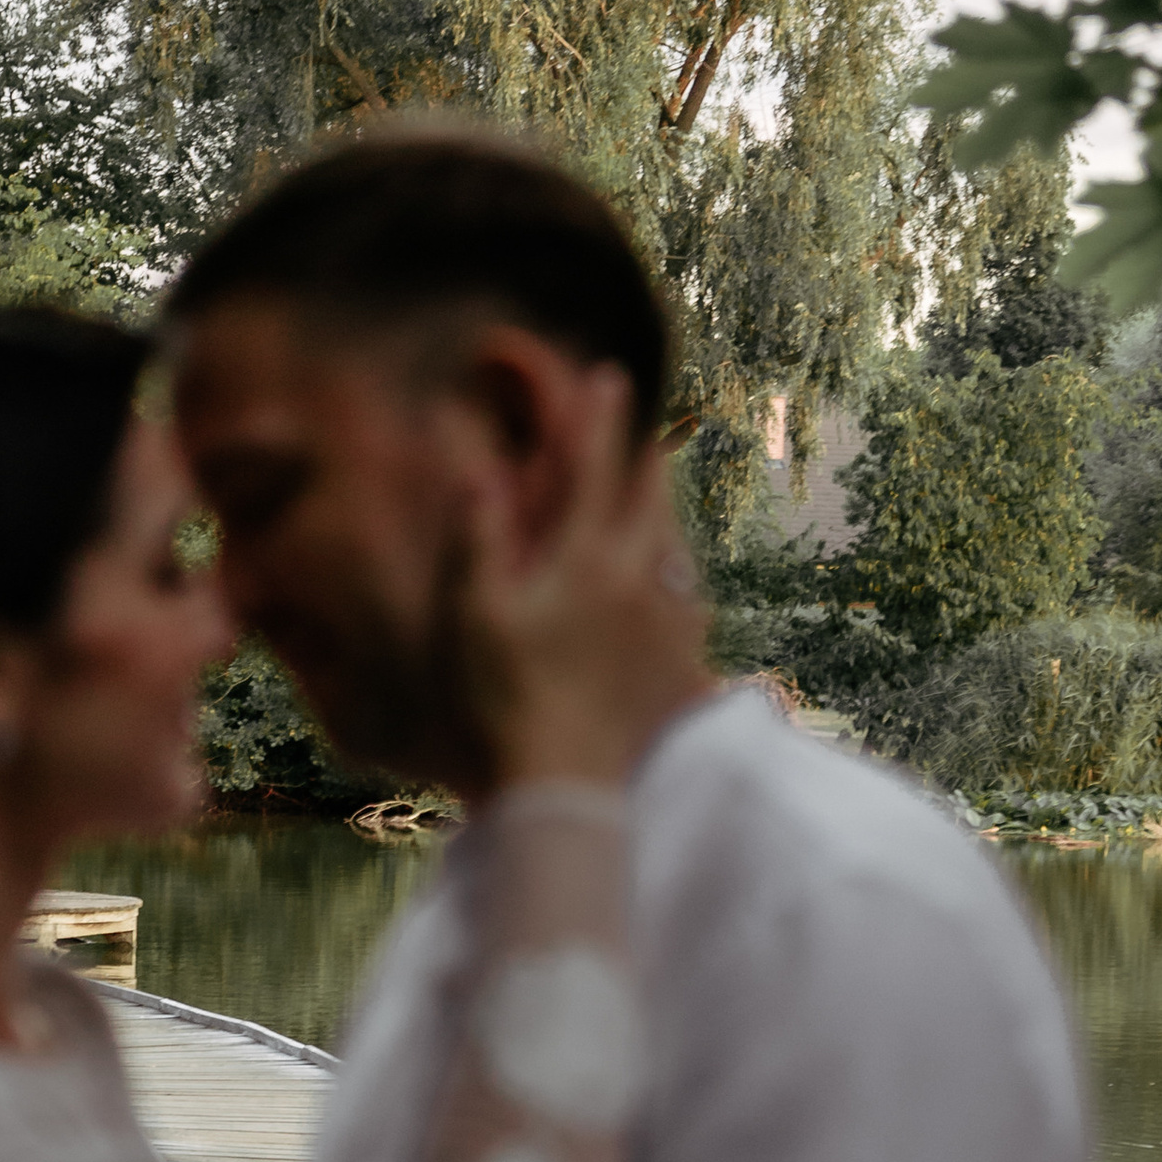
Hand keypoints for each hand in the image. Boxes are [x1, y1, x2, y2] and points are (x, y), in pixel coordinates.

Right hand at [453, 370, 706, 789]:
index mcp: (584, 561)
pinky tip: (676, 586)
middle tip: (650, 433)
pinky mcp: (678, 666)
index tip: (609, 376)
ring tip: (660, 502)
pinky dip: (679, 579)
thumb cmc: (505, 701)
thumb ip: (479, 537)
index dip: (598, 420)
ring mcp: (665, 625)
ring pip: (676, 549)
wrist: (568, 785)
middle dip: (647, 460)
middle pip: (651, 502)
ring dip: (667, 516)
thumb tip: (478, 468)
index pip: (594, 471)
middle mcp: (637, 581)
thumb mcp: (473, 615)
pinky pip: (688, 604)